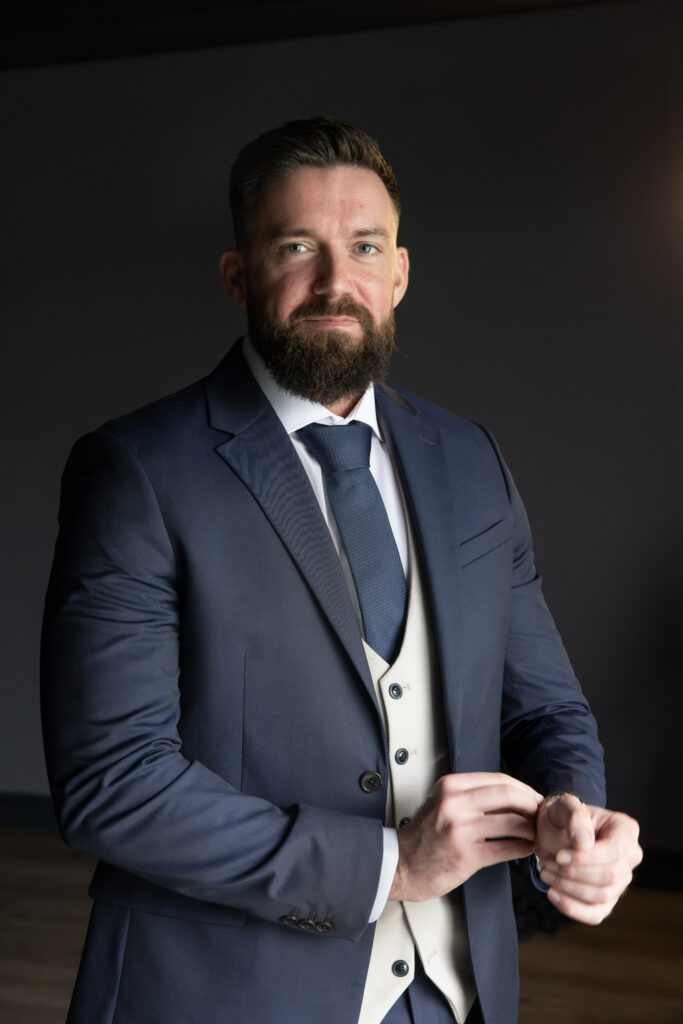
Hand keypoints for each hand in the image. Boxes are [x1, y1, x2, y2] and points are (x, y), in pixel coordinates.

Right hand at [389, 772, 542, 901]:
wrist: (402, 864)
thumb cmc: (425, 835)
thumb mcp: (442, 801)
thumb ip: (470, 794)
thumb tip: (511, 794)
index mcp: (450, 786)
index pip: (498, 779)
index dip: (522, 788)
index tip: (532, 797)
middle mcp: (455, 804)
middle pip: (509, 795)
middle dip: (531, 804)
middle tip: (540, 813)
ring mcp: (461, 830)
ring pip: (512, 822)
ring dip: (531, 829)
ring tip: (535, 833)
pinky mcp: (468, 856)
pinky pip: (507, 848)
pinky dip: (523, 848)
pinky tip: (526, 849)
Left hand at [536, 794, 641, 924]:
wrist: (553, 832)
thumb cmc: (561, 817)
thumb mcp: (563, 807)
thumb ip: (574, 817)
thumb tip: (584, 843)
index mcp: (626, 830)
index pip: (614, 852)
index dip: (586, 859)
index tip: (558, 856)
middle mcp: (630, 856)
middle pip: (610, 877)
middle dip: (574, 874)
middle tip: (547, 865)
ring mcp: (621, 880)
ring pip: (603, 897)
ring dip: (570, 889)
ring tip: (546, 874)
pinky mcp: (608, 899)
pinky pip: (596, 914)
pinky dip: (573, 908)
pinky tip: (553, 894)